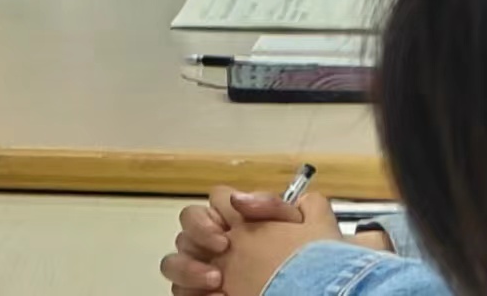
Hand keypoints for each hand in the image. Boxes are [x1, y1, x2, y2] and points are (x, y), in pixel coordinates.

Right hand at [161, 191, 305, 292]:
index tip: (227, 230)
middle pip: (187, 226)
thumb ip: (275, 205)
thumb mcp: (307, 226)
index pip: (213, 202)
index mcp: (240, 223)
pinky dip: (191, 294)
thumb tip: (239, 199)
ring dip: (189, 269)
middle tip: (223, 249)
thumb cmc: (309, 266)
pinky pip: (179, 292)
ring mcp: (207, 273)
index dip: (213, 213)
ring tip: (216, 281)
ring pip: (173, 262)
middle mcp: (218, 246)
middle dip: (198, 234)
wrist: (312, 294)